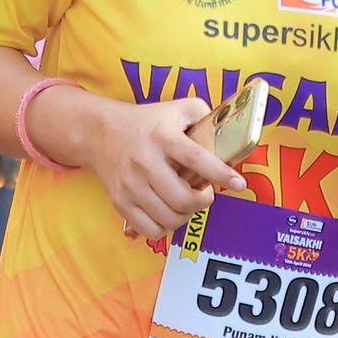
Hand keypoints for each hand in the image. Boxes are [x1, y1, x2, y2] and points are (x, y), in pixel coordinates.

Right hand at [43, 89, 242, 242]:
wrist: (100, 132)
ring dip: (186, 216)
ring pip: (168, 218)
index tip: (238, 183)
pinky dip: (165, 227)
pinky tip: (168, 214)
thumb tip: (229, 135)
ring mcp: (130, 184)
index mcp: (162, 136)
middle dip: (202, 201)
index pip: (195, 158)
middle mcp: (145, 161)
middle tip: (204, 194)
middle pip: (182, 198)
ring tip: (186, 203)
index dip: (220, 173)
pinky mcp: (119, 201)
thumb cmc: (146, 122)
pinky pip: (149, 229)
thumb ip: (205, 116)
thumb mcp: (177, 108)